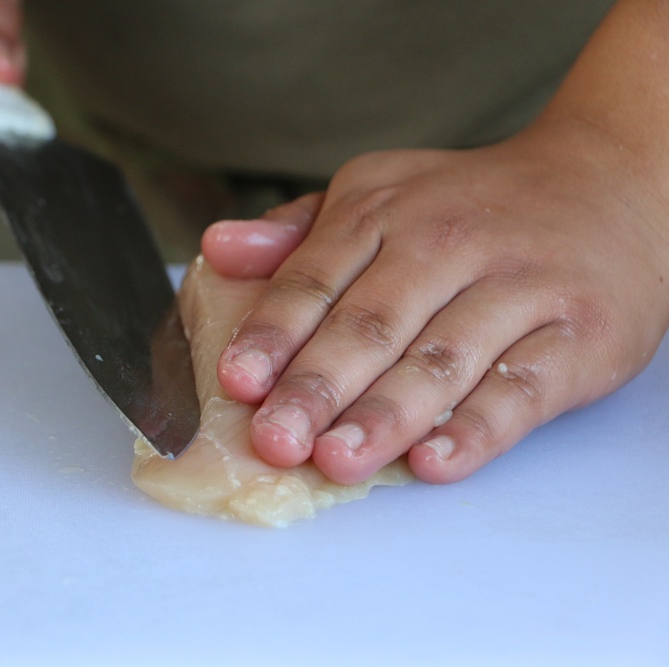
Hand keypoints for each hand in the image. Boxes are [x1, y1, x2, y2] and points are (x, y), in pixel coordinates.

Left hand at [203, 117, 668, 485]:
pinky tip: (434, 462)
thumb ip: (298, 232)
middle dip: (317, 387)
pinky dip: (478, 428)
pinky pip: (521, 388)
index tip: (237, 381)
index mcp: (384, 212)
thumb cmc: (474, 203)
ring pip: (440, 359)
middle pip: (371, 324)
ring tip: (336, 461)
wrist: (611, 181)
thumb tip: (217, 249)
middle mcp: (448, 243)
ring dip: (385, 415)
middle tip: (275, 440)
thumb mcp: (381, 194)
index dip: (273, 333)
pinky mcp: (578, 333)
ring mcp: (517, 287)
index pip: (315, 278)